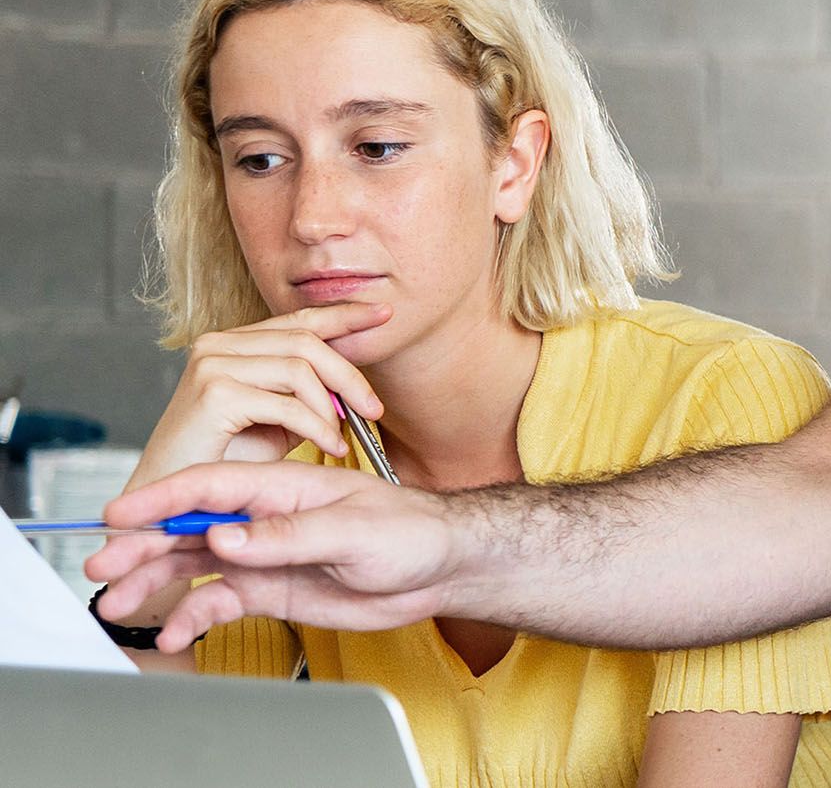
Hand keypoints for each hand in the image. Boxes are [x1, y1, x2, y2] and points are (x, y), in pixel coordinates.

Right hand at [84, 460, 459, 652]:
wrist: (441, 568)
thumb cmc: (410, 531)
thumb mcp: (353, 529)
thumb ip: (287, 534)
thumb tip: (226, 536)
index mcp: (280, 487)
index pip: (209, 487)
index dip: (160, 499)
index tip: (117, 514)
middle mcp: (261, 518)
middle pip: (188, 529)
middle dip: (141, 547)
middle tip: (102, 568)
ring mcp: (262, 554)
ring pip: (194, 566)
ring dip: (155, 584)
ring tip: (120, 606)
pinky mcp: (270, 588)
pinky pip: (220, 601)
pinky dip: (194, 616)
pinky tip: (176, 631)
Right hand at [132, 304, 392, 491]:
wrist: (171, 495)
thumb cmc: (225, 460)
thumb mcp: (277, 417)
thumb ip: (306, 391)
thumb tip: (351, 384)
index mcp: (233, 343)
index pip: (299, 319)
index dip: (345, 315)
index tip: (385, 313)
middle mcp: (218, 344)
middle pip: (306, 341)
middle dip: (349, 375)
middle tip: (375, 409)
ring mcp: (212, 365)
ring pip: (300, 369)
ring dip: (331, 408)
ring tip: (342, 438)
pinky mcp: (213, 393)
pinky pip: (287, 404)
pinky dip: (317, 428)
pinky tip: (330, 447)